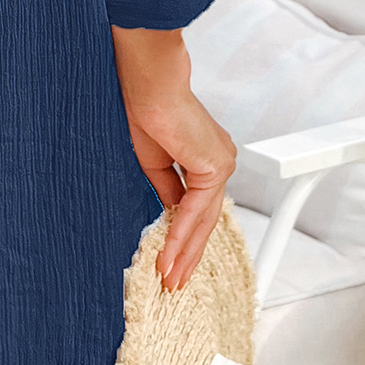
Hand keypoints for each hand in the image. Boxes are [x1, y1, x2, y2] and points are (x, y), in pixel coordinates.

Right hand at [112, 25, 235, 290]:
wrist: (148, 81)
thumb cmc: (144, 106)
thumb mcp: (152, 158)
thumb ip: (166, 187)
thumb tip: (170, 215)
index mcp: (205, 157)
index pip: (198, 207)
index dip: (183, 237)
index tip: (170, 261)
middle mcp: (218, 161)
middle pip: (204, 219)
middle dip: (187, 254)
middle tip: (174, 282)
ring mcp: (220, 163)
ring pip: (203, 220)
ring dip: (184, 253)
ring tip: (170, 279)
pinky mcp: (215, 165)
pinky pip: (196, 211)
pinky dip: (180, 236)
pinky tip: (169, 257)